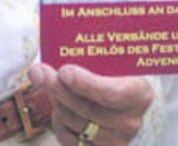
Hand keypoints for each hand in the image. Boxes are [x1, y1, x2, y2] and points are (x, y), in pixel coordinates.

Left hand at [33, 61, 152, 143]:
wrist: (126, 103)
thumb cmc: (120, 75)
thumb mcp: (119, 62)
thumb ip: (100, 56)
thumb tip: (67, 41)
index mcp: (140, 95)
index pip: (112, 93)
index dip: (87, 84)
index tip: (65, 72)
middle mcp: (129, 122)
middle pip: (87, 109)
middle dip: (58, 88)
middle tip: (38, 72)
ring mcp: (114, 141)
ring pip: (74, 123)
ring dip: (56, 101)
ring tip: (46, 81)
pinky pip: (68, 138)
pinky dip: (58, 120)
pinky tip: (57, 104)